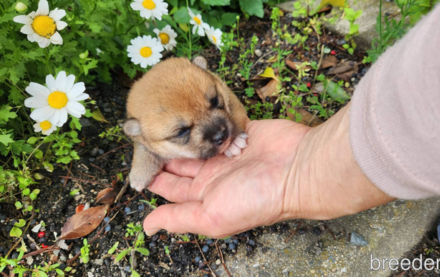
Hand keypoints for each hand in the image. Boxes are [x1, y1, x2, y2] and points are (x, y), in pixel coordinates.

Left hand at [143, 104, 393, 236]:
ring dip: (186, 134)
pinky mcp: (242, 132)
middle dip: (165, 151)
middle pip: (183, 161)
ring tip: (164, 119)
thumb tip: (146, 229)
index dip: (154, 176)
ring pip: (199, 141)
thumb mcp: (212, 215)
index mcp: (206, 195)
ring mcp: (229, 152)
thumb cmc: (258, 197)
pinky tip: (193, 112)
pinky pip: (219, 126)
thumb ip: (178, 219)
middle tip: (144, 134)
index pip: (172, 187)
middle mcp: (216, 174)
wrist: (297, 169)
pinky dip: (208, 122)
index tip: (137, 162)